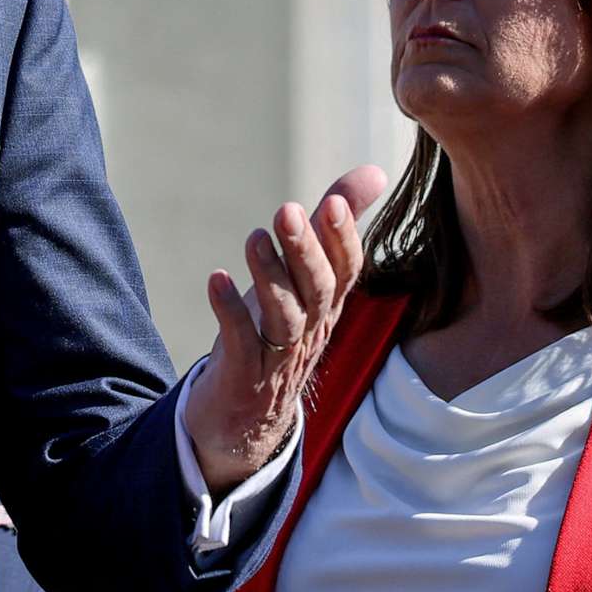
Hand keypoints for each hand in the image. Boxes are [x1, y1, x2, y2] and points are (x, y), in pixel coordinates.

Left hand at [181, 164, 389, 493]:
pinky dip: (231, 311)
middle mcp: (311, 329)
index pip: (346, 271)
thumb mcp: (307, 278)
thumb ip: (334, 226)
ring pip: (285, 317)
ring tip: (254, 237)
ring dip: (269, 276)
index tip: (333, 201)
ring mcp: (279, 356)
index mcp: (328, 305)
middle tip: (287, 210)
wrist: (247, 421)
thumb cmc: (279, 334)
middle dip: (305, 250)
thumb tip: (375, 171)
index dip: (342, 239)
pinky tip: (216, 280)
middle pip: (317, 290)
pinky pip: (241, 342)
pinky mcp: (244, 375)